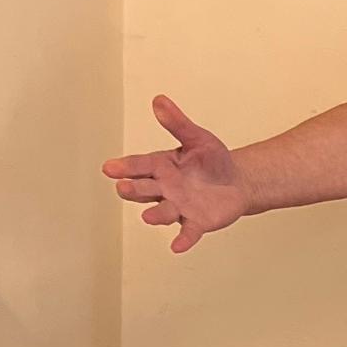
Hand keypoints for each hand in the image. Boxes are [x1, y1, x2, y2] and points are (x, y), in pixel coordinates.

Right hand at [102, 96, 248, 254]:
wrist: (237, 181)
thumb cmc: (212, 160)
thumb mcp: (197, 138)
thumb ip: (178, 123)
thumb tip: (159, 100)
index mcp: (162, 166)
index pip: (140, 166)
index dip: (125, 167)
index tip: (109, 167)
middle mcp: (165, 189)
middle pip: (145, 189)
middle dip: (134, 189)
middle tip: (123, 187)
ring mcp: (179, 207)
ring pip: (163, 212)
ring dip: (155, 215)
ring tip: (148, 217)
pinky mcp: (197, 222)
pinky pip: (188, 232)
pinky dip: (183, 239)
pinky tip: (177, 247)